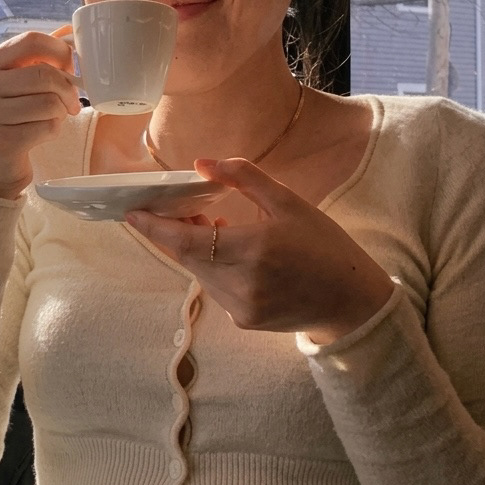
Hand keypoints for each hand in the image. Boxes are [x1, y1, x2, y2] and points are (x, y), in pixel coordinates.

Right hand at [0, 31, 81, 198]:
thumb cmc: (6, 123)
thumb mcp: (9, 87)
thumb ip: (32, 62)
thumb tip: (69, 38)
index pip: (30, 41)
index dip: (59, 51)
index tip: (68, 67)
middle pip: (44, 73)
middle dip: (67, 88)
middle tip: (71, 102)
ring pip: (49, 102)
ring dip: (60, 112)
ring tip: (52, 119)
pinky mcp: (3, 142)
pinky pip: (47, 127)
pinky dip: (54, 130)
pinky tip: (42, 134)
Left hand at [126, 157, 393, 344]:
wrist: (353, 301)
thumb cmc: (324, 246)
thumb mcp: (289, 202)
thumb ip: (244, 178)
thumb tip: (202, 163)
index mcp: (253, 250)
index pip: (186, 242)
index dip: (155, 228)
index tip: (131, 213)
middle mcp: (241, 283)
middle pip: (188, 257)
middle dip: (176, 233)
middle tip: (175, 209)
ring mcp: (240, 307)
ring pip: (200, 272)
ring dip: (197, 250)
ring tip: (212, 227)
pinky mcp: (243, 320)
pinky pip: (215, 287)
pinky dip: (214, 267)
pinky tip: (231, 252)